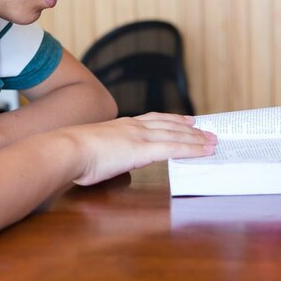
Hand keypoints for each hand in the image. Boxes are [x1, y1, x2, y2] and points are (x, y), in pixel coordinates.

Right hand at [66, 113, 216, 185]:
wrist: (68, 149)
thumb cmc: (73, 154)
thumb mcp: (92, 149)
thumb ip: (105, 152)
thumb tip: (105, 160)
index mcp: (121, 126)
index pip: (153, 120)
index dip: (172, 120)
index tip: (186, 120)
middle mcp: (134, 127)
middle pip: (169, 125)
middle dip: (190, 128)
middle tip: (207, 130)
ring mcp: (140, 137)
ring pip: (176, 135)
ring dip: (196, 138)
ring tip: (212, 140)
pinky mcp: (143, 150)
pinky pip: (175, 148)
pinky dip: (192, 149)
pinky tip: (204, 151)